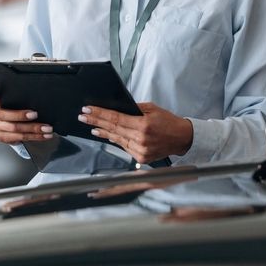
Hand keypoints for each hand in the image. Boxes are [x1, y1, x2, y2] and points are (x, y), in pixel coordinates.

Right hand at [0, 95, 53, 144]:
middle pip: (4, 116)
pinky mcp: (4, 138)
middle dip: (21, 115)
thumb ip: (17, 99)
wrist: (13, 124)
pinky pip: (20, 138)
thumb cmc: (15, 109)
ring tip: (46, 128)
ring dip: (33, 129)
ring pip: (15, 129)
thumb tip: (35, 97)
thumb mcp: (14, 102)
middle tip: (35, 114)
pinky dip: (35, 137)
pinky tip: (44, 135)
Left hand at [78, 103, 192, 163]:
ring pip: (116, 139)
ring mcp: (140, 151)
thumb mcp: (152, 108)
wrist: (182, 138)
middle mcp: (141, 139)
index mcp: (143, 125)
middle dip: (96, 122)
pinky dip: (115, 140)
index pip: (115, 119)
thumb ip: (134, 108)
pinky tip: (107, 135)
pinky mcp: (141, 158)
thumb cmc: (168, 122)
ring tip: (92, 127)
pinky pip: (124, 147)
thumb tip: (116, 107)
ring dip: (103, 132)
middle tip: (83, 116)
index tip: (88, 110)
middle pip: (112, 129)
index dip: (99, 114)